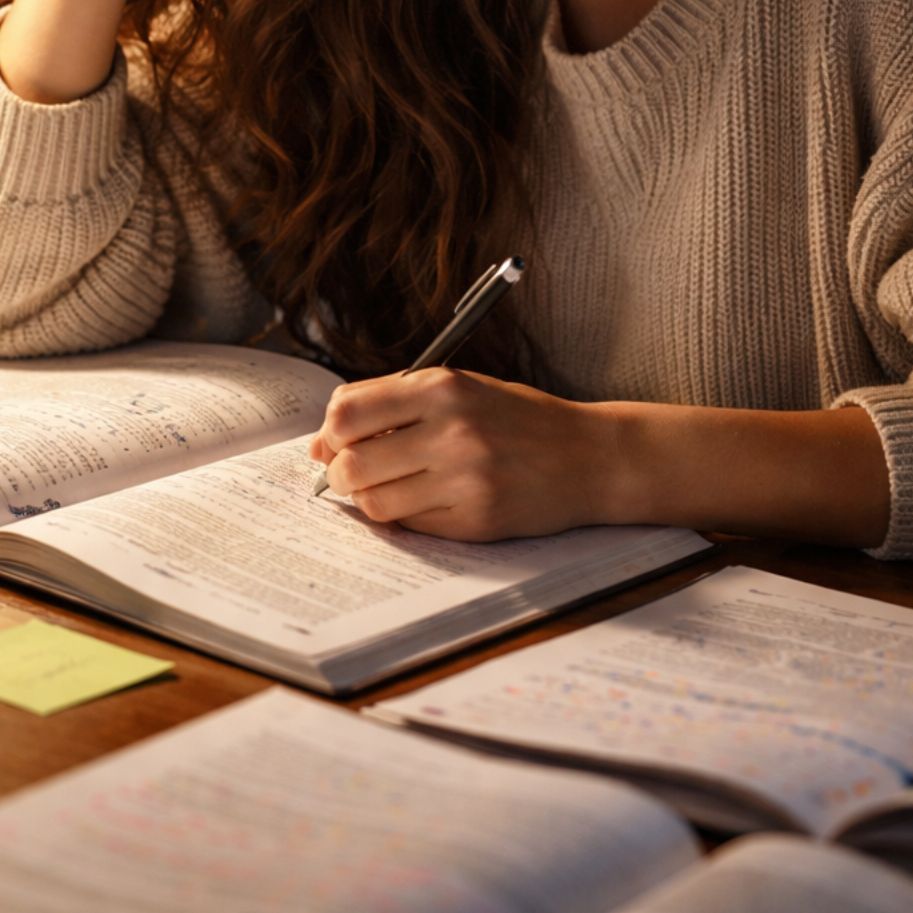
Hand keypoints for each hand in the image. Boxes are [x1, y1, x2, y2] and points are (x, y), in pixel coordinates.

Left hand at [310, 367, 612, 540]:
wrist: (590, 457)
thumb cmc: (518, 418)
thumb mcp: (461, 387)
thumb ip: (392, 404)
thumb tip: (321, 442)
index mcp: (443, 387)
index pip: (347, 411)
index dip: (330, 431)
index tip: (336, 441)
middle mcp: (452, 431)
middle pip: (351, 462)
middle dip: (340, 472)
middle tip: (353, 472)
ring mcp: (465, 479)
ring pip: (374, 500)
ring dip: (369, 497)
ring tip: (391, 486)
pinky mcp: (476, 520)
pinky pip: (409, 524)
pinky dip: (404, 515)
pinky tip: (426, 499)